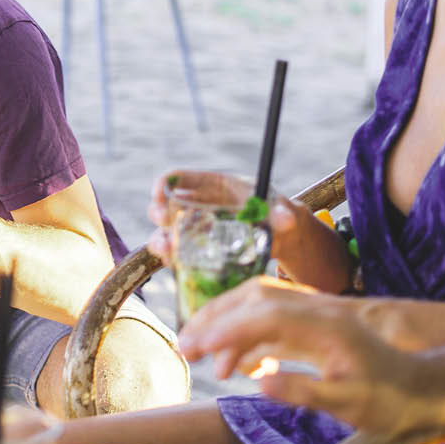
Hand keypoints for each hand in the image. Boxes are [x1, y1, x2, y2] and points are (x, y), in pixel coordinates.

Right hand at [146, 169, 318, 269]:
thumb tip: (286, 219)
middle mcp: (197, 206)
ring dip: (162, 240)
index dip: (165, 183)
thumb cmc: (275, 213)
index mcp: (212, 186)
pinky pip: (178, 253)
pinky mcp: (198, 250)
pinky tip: (175, 265)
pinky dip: (173, 259)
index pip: (180, 178)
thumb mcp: (278, 210)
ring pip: (167, 232)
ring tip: (166, 250)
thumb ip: (281, 214)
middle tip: (163, 221)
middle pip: (166, 205)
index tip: (159, 193)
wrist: (280, 237)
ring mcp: (195, 229)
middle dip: (158, 213)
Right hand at [177, 277, 424, 432]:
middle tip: (186, 345)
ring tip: (202, 352)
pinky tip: (237, 364)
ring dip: (227, 322)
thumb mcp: (351, 404)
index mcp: (325, 325)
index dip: (226, 329)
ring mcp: (315, 317)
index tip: (198, 347)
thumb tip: (259, 381)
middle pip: (254, 299)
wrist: (429, 390)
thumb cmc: (394, 400)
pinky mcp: (315, 329)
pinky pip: (271, 323)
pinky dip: (247, 337)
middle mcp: (317, 311)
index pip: (263, 315)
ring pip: (259, 306)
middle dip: (215, 318)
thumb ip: (304, 390)